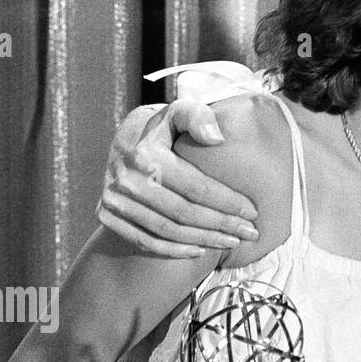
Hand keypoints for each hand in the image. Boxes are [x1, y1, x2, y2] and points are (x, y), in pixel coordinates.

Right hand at [96, 100, 257, 256]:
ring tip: (232, 242)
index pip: (196, 186)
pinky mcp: (108, 216)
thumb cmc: (166, 129)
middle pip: (183, 212)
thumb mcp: (181, 111)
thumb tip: (216, 138)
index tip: (252, 211)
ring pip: (167, 230)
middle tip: (250, 232)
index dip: (227, 201)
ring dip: (204, 240)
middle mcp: (127, 180)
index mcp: (147, 154)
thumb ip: (199, 117)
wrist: (126, 142)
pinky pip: (145, 240)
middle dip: (221, 225)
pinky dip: (174, 250)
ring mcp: (115, 200)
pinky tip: (200, 249)